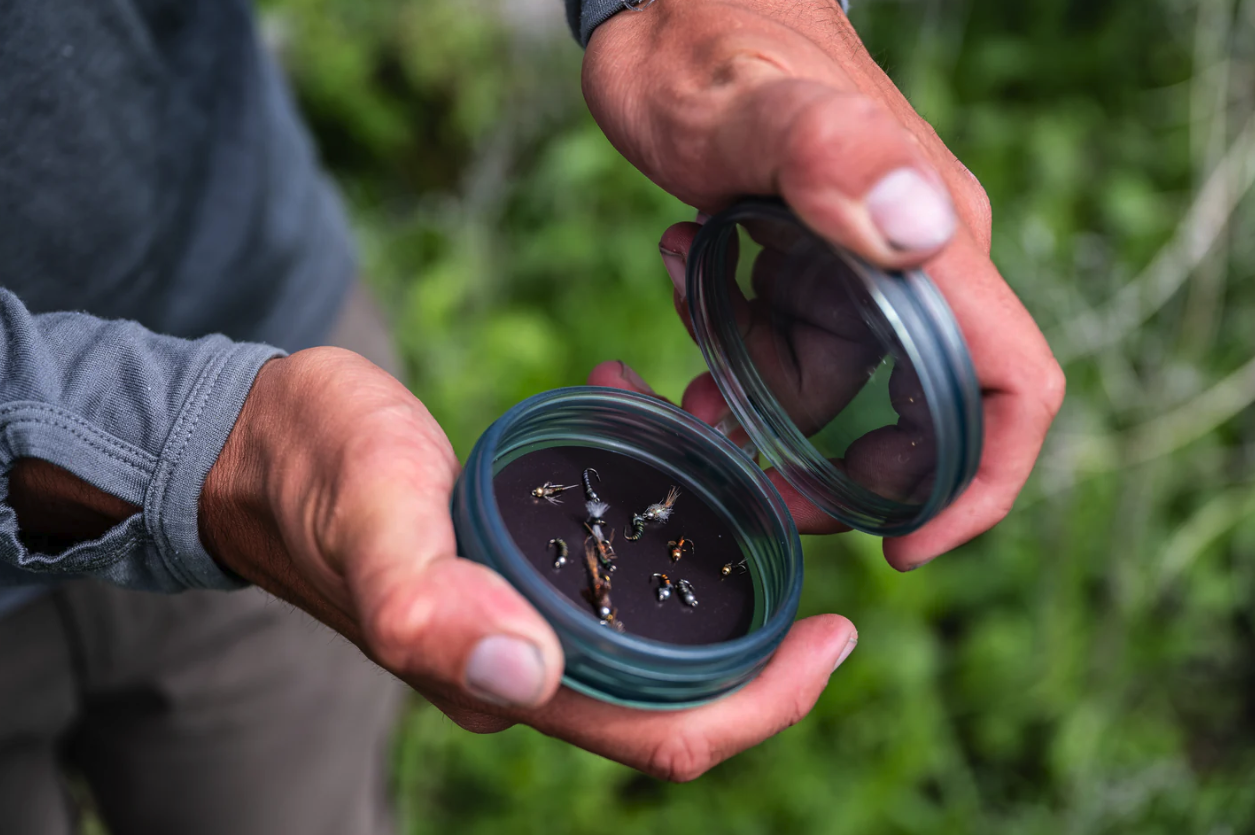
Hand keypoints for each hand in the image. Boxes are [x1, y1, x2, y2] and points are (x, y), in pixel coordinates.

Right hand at [201, 348, 856, 780]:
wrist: (261, 442)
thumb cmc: (312, 472)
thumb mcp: (371, 516)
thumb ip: (430, 603)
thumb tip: (524, 678)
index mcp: (504, 681)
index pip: (662, 735)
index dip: (764, 703)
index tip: (834, 635)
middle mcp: (526, 668)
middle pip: (682, 689)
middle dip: (762, 628)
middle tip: (805, 532)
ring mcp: (525, 622)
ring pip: (658, 622)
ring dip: (714, 550)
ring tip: (727, 447)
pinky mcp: (520, 569)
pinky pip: (617, 564)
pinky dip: (656, 504)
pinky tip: (650, 415)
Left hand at [583, 0, 1064, 567]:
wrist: (671, 4)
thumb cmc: (710, 41)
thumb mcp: (749, 104)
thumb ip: (828, 153)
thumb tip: (921, 232)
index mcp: (933, 248)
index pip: (1011, 389)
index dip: (976, 485)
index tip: (904, 545)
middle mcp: (915, 266)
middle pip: (917, 420)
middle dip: (834, 470)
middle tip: (747, 475)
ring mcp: (862, 268)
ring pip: (831, 390)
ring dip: (753, 395)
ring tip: (682, 340)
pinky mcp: (811, 263)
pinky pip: (788, 346)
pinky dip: (732, 348)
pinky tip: (682, 276)